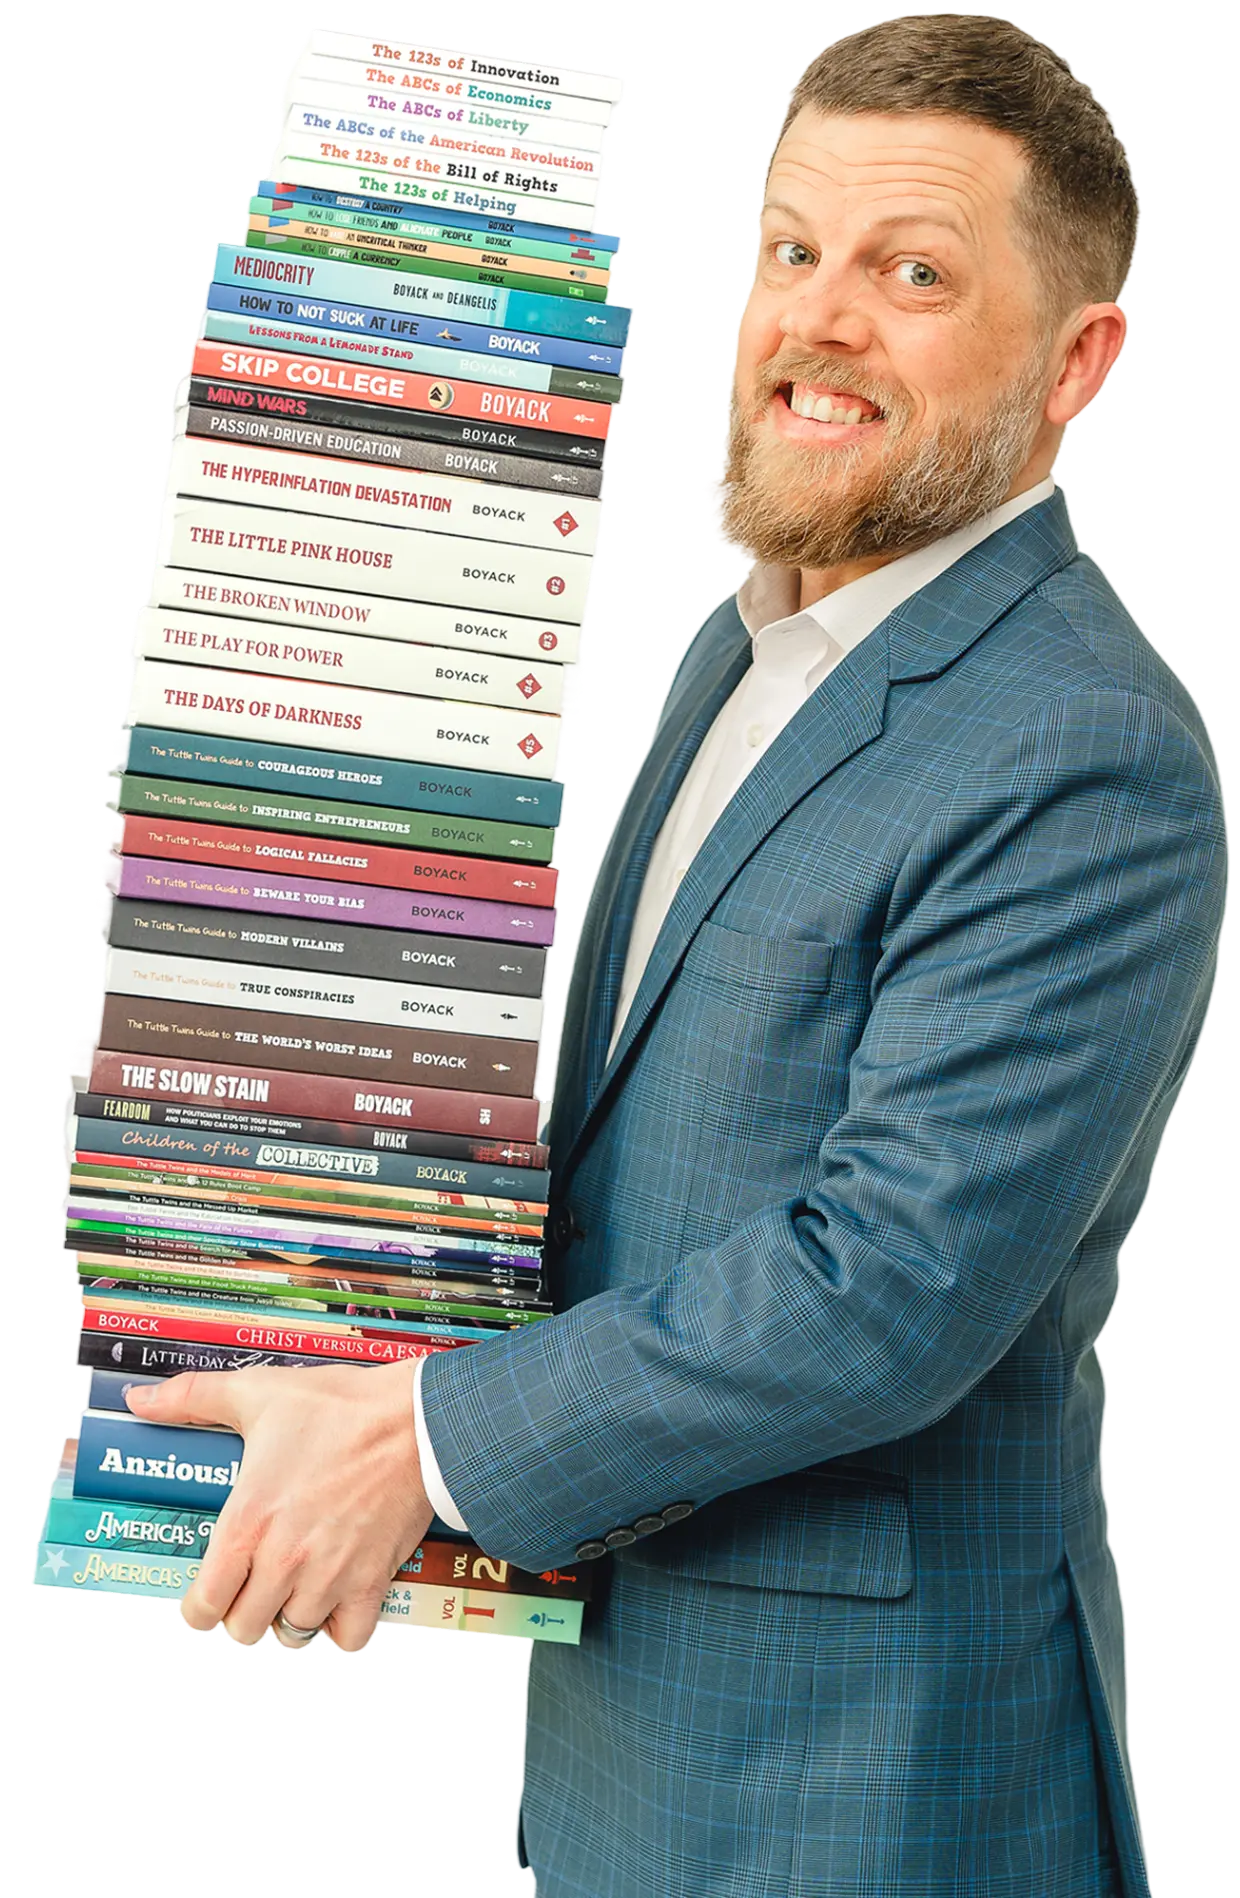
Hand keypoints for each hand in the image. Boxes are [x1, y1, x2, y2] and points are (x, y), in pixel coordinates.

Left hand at [126, 1361, 434, 1651]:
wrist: (418, 1420)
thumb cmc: (340, 1406)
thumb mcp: (259, 1391)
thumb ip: (193, 1398)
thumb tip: (142, 1402)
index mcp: (249, 1522)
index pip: (203, 1606)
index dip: (198, 1610)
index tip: (203, 1600)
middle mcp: (284, 1560)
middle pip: (243, 1629)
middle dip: (240, 1613)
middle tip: (249, 1589)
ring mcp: (329, 1577)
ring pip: (290, 1635)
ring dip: (285, 1618)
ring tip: (289, 1591)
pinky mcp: (371, 1582)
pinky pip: (347, 1639)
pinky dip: (337, 1631)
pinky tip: (332, 1604)